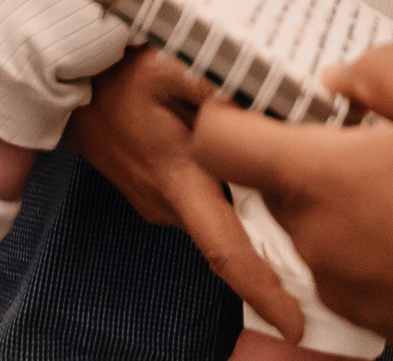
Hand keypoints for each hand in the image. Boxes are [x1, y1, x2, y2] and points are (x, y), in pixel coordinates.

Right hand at [69, 47, 308, 342]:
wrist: (65, 80)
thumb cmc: (116, 75)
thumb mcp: (164, 66)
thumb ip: (213, 80)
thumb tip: (263, 91)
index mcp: (177, 180)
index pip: (225, 250)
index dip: (261, 292)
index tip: (294, 325)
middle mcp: (168, 203)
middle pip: (233, 235)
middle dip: (276, 242)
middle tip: (326, 225)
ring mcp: (159, 200)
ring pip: (219, 213)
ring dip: (251, 206)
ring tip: (290, 178)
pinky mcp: (155, 191)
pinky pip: (201, 199)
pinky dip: (228, 190)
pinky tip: (246, 162)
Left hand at [191, 48, 392, 360]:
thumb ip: (379, 71)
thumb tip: (339, 79)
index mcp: (315, 176)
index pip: (219, 142)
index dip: (225, 111)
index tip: (255, 94)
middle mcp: (312, 235)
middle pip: (270, 181)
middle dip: (304, 150)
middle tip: (362, 128)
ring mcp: (337, 281)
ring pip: (313, 221)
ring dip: (342, 195)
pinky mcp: (368, 313)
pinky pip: (347, 261)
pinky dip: (368, 237)